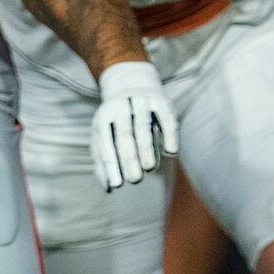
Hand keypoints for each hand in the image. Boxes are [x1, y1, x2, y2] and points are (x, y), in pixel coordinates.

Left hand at [91, 61, 178, 189]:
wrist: (133, 86)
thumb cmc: (117, 122)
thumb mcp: (105, 135)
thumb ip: (103, 160)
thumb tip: (107, 187)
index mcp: (104, 116)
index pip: (105, 142)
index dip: (111, 164)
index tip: (117, 185)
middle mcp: (121, 106)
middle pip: (124, 134)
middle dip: (129, 158)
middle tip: (134, 179)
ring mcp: (142, 101)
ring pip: (143, 126)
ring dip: (146, 148)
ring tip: (149, 168)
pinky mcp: (161, 100)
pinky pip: (166, 118)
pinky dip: (169, 134)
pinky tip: (171, 152)